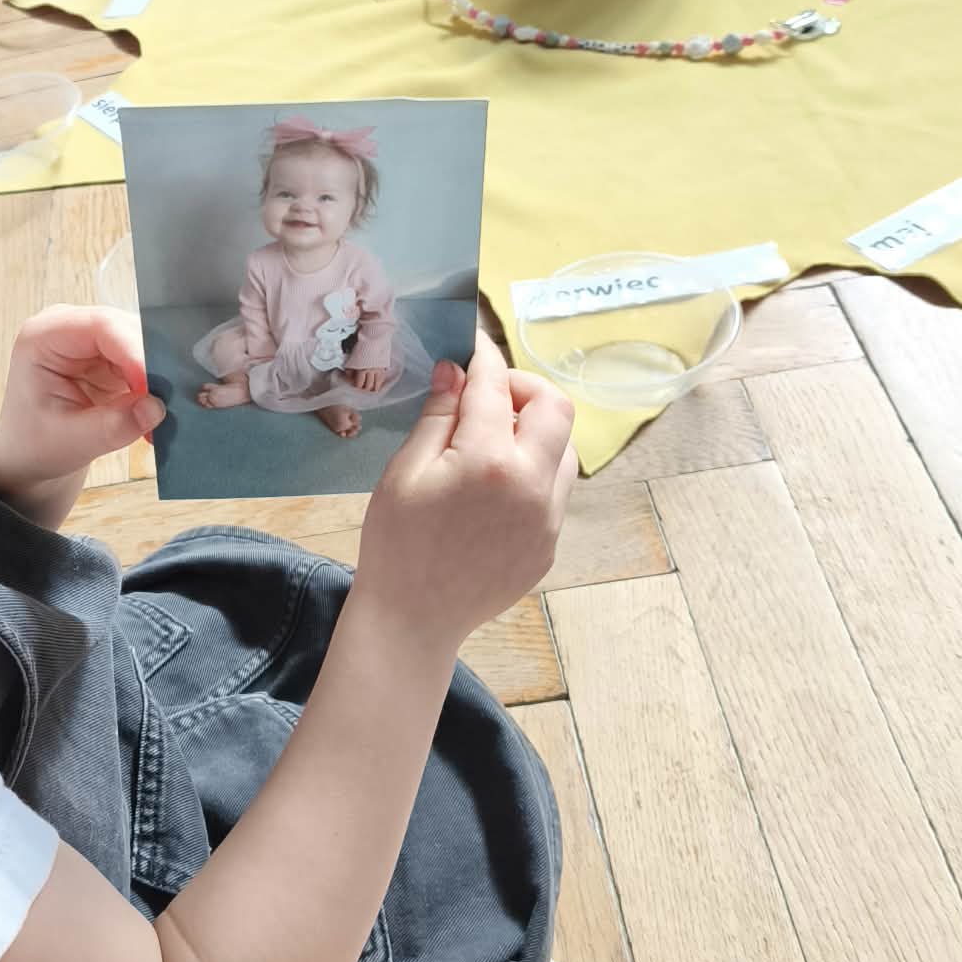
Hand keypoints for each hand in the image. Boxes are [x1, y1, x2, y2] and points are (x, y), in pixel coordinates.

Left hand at [0, 305, 164, 497]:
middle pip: (124, 329)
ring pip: (139, 342)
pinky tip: (159, 410)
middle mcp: (67, 327)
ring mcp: (89, 339)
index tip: (157, 388)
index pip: (100, 327)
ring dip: (157, 374)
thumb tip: (155, 408)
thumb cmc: (36, 445)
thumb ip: (112, 426)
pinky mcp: (108, 354)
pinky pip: (142, 358)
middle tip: (174, 402)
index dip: (134, 351)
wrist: (29, 455)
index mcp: (43, 337)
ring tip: (169, 409)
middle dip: (151, 364)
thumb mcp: (70, 442)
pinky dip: (154, 383)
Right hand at [352, 332, 575, 659]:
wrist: (414, 620)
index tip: (471, 341)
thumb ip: (439, 416)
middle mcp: (532, 485)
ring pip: (565, 448)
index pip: (496, 385)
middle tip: (487, 395)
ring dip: (537, 428)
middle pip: (555, 407)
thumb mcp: (405, 471)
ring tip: (493, 438)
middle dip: (523, 387)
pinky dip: (534, 468)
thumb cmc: (396, 542)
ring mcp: (548, 519)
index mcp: (489, 461)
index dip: (482, 355)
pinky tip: (495, 482)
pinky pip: (556, 488)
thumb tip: (457, 371)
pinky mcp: (550, 543)